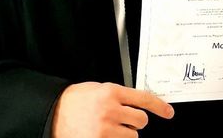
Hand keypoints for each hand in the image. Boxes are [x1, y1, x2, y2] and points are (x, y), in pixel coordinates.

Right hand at [51, 81, 173, 137]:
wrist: (54, 113)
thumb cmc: (75, 100)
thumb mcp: (98, 89)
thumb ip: (118, 95)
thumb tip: (137, 103)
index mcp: (111, 92)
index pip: (143, 98)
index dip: (159, 106)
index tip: (168, 112)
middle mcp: (110, 110)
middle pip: (141, 121)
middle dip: (135, 121)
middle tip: (124, 119)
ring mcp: (106, 129)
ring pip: (132, 137)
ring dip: (125, 134)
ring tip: (109, 128)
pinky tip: (104, 134)